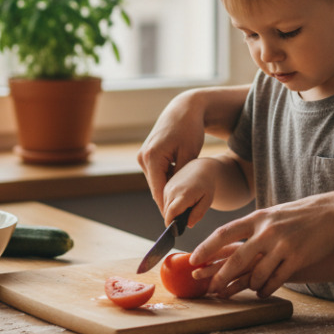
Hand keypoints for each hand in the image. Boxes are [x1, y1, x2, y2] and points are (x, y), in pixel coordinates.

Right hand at [137, 91, 206, 211]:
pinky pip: (157, 173)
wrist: (184, 109)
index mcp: (152, 157)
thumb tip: (176, 199)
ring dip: (168, 190)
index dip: (167, 208)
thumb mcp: (190, 155)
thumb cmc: (190, 130)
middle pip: (156, 188)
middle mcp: (143, 157)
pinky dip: (167, 180)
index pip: (158, 191)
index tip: (176, 224)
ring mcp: (142, 155)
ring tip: (184, 203)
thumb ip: (182, 178)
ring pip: (156, 182)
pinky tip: (180, 186)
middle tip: (183, 219)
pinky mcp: (146, 154)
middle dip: (168, 201)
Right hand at [162, 159, 218, 228]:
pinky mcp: (166, 185)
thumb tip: (188, 225)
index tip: (175, 231)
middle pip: (167, 211)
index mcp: (184, 194)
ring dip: (172, 212)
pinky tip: (181, 203)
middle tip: (183, 221)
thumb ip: (198, 214)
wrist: (202, 168)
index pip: (171, 213)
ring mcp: (167, 186)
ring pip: (165, 207)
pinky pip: (164, 201)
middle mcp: (172, 189)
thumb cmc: (207, 186)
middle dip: (173, 219)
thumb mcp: (207, 201)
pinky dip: (170, 205)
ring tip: (185, 209)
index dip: (171, 223)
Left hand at [189, 190, 333, 298]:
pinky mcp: (298, 258)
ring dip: (249, 286)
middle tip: (210, 288)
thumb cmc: (303, 214)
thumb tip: (233, 238)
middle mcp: (267, 231)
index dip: (207, 248)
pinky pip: (276, 280)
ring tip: (248, 289)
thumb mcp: (275, 214)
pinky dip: (266, 289)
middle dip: (221, 276)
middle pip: (237, 258)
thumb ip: (255, 226)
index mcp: (258, 218)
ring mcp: (283, 245)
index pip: (225, 233)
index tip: (193, 259)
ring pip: (257, 274)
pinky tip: (263, 292)